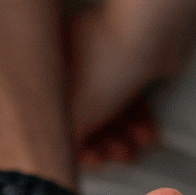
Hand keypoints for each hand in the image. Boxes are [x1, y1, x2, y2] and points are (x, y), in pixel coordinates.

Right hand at [66, 6, 173, 164]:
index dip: (74, 143)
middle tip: (120, 155)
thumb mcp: (74, 117)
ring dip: (124, 133)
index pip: (55, 115)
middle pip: (84, 112)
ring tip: (137, 147)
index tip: (94, 158)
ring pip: (109, 106)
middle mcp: (69, 61)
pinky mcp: (133, 60)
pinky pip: (130, 95)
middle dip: (104, 140)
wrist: (149, 35)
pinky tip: (149, 135)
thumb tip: (64, 159)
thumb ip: (65, 141)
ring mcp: (102, 58)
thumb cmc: (103, 69)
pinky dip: (138, 117)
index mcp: (47, 71)